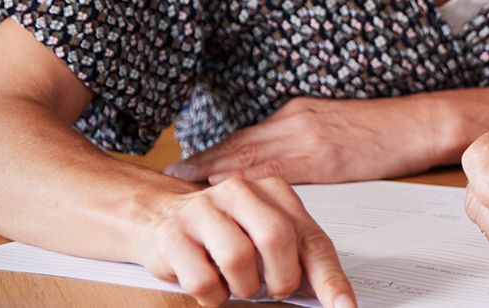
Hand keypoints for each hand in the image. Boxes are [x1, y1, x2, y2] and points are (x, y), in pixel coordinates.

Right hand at [134, 176, 354, 307]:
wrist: (158, 215)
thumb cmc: (221, 230)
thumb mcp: (263, 233)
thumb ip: (295, 254)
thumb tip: (328, 296)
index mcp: (274, 193)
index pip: (313, 240)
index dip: (331, 279)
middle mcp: (241, 193)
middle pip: (277, 238)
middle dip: (281, 278)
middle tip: (274, 290)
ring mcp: (204, 211)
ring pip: (239, 258)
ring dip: (243, 286)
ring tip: (237, 283)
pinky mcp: (173, 235)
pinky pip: (203, 280)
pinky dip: (212, 296)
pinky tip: (211, 284)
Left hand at [166, 96, 440, 183]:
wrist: (420, 123)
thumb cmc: (386, 130)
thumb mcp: (336, 128)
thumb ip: (305, 141)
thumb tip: (279, 168)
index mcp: (298, 113)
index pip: (247, 136)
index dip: (215, 151)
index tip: (187, 164)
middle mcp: (295, 120)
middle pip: (239, 143)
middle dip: (204, 161)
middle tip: (171, 175)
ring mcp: (307, 137)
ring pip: (249, 155)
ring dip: (214, 170)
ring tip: (186, 184)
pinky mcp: (323, 157)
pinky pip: (275, 171)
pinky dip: (246, 180)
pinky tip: (226, 190)